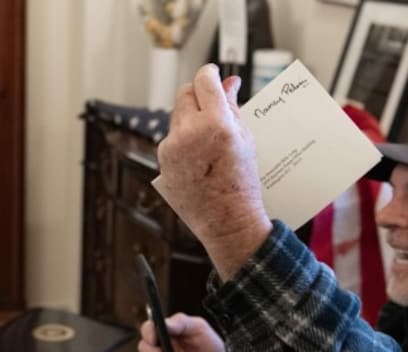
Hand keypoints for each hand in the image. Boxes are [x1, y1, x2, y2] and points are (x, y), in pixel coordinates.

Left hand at [156, 64, 271, 279]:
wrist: (226, 219)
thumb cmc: (241, 182)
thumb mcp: (244, 139)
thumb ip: (232, 107)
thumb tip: (229, 83)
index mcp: (216, 124)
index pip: (204, 81)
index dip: (209, 75)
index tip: (213, 76)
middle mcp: (189, 132)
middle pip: (185, 93)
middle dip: (198, 94)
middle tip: (212, 104)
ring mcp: (172, 147)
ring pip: (177, 116)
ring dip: (190, 118)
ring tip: (208, 139)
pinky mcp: (162, 160)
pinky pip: (172, 138)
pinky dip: (183, 140)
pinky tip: (198, 156)